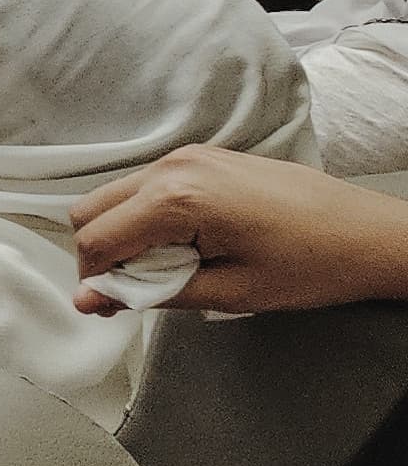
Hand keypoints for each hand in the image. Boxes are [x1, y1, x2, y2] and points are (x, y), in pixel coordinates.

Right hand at [73, 145, 407, 316]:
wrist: (373, 234)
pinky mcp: (203, 158)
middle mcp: (173, 166)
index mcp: (176, 198)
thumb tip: (92, 299)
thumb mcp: (230, 292)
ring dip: (124, 234)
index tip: (107, 309)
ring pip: (116, 195)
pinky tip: (185, 245)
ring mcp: (188, 156)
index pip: (97, 238)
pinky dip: (147, 217)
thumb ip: (153, 293)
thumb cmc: (312, 266)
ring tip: (168, 270)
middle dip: (102, 254)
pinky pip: (147, 186)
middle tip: (135, 291)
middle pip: (92, 209)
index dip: (93, 280)